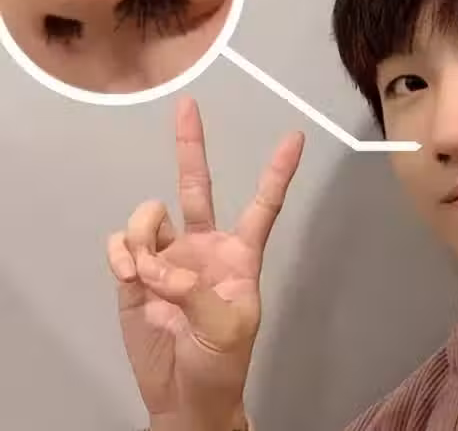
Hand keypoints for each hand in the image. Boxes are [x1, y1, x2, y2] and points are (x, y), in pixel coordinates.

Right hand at [106, 96, 303, 430]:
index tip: (294, 137)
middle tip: (188, 105)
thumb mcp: (226, 328)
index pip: (263, 205)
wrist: (182, 395)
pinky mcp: (134, 272)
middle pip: (197, 187)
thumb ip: (196, 291)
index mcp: (239, 255)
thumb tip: (161, 267)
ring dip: (143, 238)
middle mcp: (203, 246)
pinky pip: (121, 243)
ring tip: (146, 276)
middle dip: (191, 146)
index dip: (277, 172)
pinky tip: (128, 274)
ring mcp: (167, 256)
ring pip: (149, 215)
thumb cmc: (220, 363)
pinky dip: (120, 254)